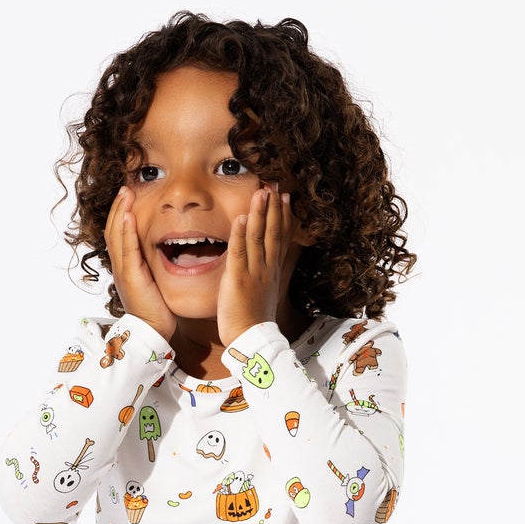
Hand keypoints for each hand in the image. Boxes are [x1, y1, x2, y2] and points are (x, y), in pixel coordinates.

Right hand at [105, 185, 176, 342]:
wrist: (151, 331)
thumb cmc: (155, 310)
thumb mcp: (151, 282)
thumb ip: (151, 266)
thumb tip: (159, 252)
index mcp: (124, 267)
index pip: (118, 234)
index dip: (121, 214)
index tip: (128, 197)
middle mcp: (120, 266)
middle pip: (113, 229)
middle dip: (119, 207)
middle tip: (126, 187)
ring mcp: (123, 271)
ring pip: (117, 235)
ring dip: (121, 212)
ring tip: (127, 193)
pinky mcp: (131, 277)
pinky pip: (127, 250)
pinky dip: (127, 232)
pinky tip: (130, 216)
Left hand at [218, 186, 292, 347]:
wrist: (252, 339)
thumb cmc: (254, 320)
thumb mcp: (264, 292)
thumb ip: (263, 274)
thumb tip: (263, 262)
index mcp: (272, 270)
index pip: (280, 238)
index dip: (283, 216)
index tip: (286, 197)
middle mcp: (267, 268)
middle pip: (272, 232)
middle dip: (274, 207)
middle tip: (275, 184)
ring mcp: (254, 272)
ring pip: (258, 237)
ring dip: (260, 213)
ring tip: (262, 191)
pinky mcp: (238, 279)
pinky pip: (239, 253)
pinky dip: (240, 235)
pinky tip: (241, 217)